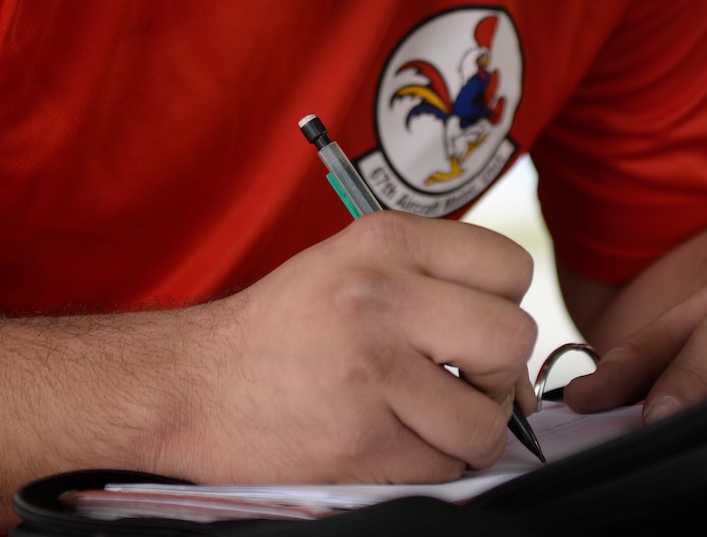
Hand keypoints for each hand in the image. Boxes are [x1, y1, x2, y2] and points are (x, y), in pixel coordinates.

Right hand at [164, 212, 536, 483]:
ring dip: (466, 432)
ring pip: (487, 419)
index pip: (510, 266)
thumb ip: (430, 283)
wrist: (187, 384)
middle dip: (499, 375)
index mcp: (382, 240)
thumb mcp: (347, 263)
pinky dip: (429, 464)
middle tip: (459, 381)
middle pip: (512, 339)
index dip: (504, 305)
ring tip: (421, 418)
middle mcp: (380, 295)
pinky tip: (388, 441)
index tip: (472, 330)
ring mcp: (371, 369)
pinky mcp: (359, 439)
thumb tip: (520, 356)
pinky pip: (445, 466)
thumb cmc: (279, 329)